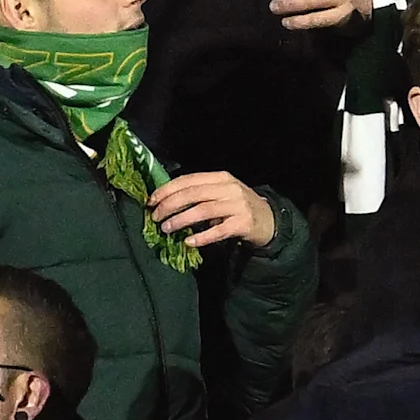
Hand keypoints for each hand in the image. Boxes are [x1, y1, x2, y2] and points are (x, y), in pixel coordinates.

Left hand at [146, 171, 275, 250]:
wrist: (268, 220)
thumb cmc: (237, 207)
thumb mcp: (220, 194)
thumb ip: (198, 195)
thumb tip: (164, 203)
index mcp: (220, 178)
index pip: (189, 180)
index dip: (167, 190)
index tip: (151, 201)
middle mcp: (229, 188)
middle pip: (193, 194)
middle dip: (170, 205)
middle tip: (156, 217)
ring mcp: (238, 205)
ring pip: (203, 210)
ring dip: (181, 220)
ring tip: (166, 229)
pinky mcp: (243, 223)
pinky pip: (218, 231)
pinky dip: (201, 237)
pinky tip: (189, 242)